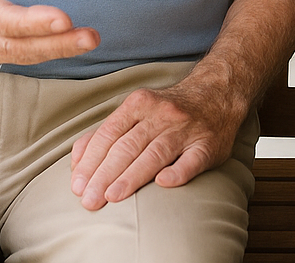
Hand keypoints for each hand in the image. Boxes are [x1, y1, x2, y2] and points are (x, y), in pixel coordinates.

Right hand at [0, 0, 98, 64]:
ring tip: (90, 40)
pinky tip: (76, 45)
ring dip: (59, 50)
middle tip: (89, 37)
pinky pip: (25, 55)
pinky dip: (51, 52)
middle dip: (55, 43)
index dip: (30, 22)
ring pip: (23, 54)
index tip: (63, 19)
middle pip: (17, 44)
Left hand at [68, 73, 247, 209]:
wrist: (217, 94)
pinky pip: (193, 160)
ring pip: (155, 153)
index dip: (91, 161)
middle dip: (105, 174)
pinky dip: (178, 172)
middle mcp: (162, 114)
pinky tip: (163, 184)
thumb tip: (76, 162)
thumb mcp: (136, 110)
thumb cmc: (167, 111)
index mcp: (139, 104)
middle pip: (128, 146)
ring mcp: (186, 129)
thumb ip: (107, 133)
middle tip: (90, 201)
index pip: (109, 134)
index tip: (78, 187)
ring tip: (113, 196)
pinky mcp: (208, 145)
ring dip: (132, 176)